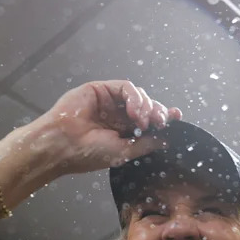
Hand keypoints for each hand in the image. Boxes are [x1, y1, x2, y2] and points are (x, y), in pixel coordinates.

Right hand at [34, 80, 182, 176]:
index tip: (177, 117)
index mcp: (123, 130)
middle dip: (158, 112)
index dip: (164, 118)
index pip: (149, 121)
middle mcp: (118, 115)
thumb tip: (167, 140)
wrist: (63, 145)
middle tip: (162, 121)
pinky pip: (125, 87)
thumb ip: (146, 144)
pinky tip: (135, 111)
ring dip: (147, 106)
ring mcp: (110, 101)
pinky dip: (135, 97)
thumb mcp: (125, 152)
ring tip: (145, 120)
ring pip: (139, 95)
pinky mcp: (101, 89)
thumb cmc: (89, 153)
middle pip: (147, 105)